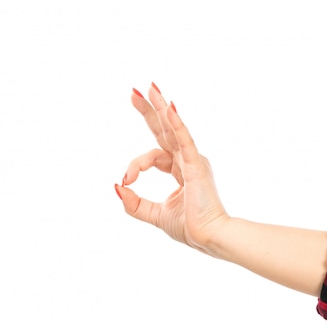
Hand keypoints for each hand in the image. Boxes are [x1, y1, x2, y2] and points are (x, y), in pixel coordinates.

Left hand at [115, 83, 228, 253]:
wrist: (209, 238)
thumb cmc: (191, 228)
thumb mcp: (155, 214)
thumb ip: (135, 203)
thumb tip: (117, 187)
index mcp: (180, 170)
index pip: (153, 156)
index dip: (136, 164)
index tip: (126, 179)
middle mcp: (188, 161)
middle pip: (164, 130)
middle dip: (149, 110)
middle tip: (135, 91)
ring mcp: (194, 160)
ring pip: (174, 129)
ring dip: (161, 108)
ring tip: (150, 88)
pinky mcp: (197, 165)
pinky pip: (184, 140)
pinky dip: (176, 124)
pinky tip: (169, 108)